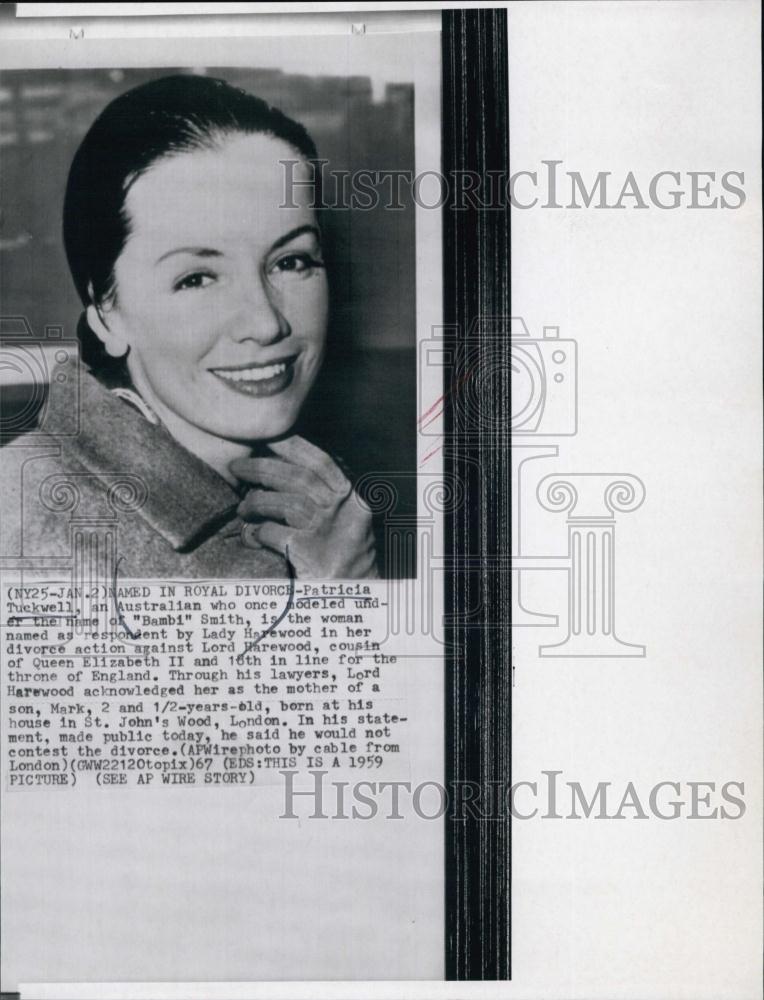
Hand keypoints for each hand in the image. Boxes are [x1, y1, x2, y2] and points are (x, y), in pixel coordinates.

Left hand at [230, 435, 377, 578]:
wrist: (353, 599)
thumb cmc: (340, 558)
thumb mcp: (345, 523)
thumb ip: (322, 497)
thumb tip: (275, 470)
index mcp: (353, 499)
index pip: (322, 462)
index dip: (293, 446)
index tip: (267, 437)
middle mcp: (344, 511)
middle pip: (298, 478)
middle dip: (262, 468)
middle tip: (236, 468)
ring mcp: (328, 532)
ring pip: (285, 503)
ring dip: (256, 502)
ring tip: (242, 509)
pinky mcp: (310, 554)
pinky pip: (273, 533)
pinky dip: (257, 532)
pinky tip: (251, 536)